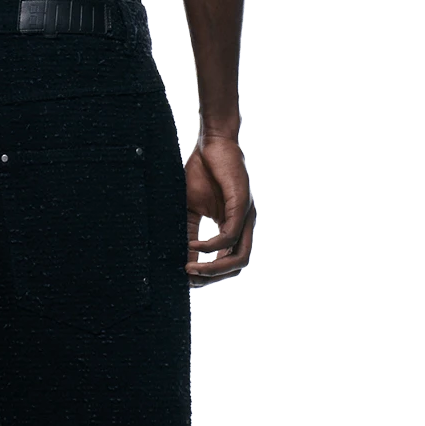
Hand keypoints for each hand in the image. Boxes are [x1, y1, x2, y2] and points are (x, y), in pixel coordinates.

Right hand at [185, 136, 254, 284]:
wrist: (211, 143)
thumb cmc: (200, 173)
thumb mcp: (190, 209)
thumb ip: (188, 233)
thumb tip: (179, 258)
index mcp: (232, 228)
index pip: (226, 262)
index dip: (208, 276)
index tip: (185, 282)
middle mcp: (243, 226)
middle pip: (236, 266)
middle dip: (211, 277)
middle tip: (188, 279)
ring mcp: (245, 217)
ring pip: (238, 256)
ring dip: (213, 268)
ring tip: (190, 268)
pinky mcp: (242, 205)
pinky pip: (229, 234)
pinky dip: (211, 245)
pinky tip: (193, 244)